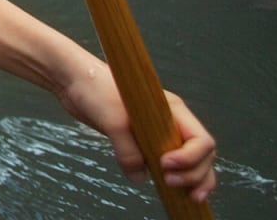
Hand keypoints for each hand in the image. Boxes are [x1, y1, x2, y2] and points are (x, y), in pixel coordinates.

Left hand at [58, 61, 217, 201]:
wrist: (74, 79)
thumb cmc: (95, 88)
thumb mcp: (113, 121)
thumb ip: (128, 152)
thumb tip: (140, 177)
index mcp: (173, 110)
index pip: (201, 140)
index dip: (190, 158)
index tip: (165, 164)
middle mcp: (171, 122)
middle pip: (202, 155)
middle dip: (195, 174)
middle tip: (169, 183)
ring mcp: (159, 133)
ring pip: (191, 162)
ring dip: (193, 180)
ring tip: (188, 197)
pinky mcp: (144, 141)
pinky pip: (169, 164)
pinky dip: (177, 178)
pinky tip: (173, 191)